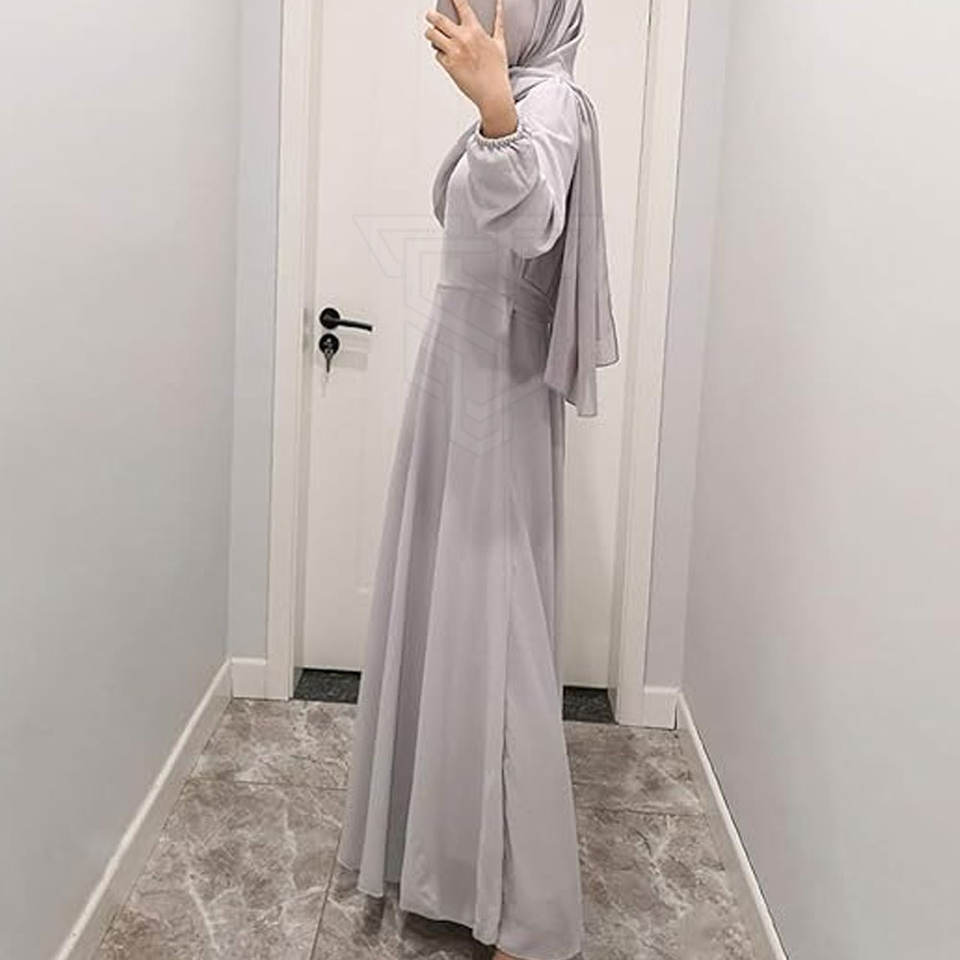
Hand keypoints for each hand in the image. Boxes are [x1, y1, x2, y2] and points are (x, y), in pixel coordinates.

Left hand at [424, 0, 517, 136]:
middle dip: (431, 16)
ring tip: (433, 35)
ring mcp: (453, 52)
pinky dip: (439, 54)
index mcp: (475, 30)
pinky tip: (447, 57)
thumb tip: (499, 4)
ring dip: (430, 34)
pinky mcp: (448, 65)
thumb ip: (498, 21)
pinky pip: (437, 54)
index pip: (461, 6)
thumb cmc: (497, 70)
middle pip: (438, 19)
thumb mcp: (499, 43)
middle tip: (430, 16)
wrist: (493, 93)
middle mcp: (462, 39)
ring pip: (432, 35)